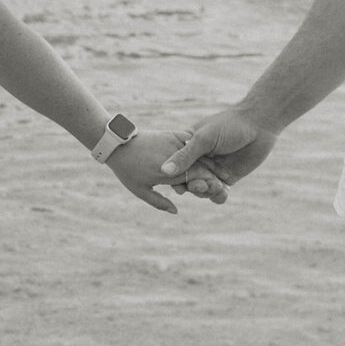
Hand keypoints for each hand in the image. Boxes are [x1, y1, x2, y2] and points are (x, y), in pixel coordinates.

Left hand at [106, 130, 227, 213]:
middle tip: (226, 183)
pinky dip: (202, 149)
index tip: (220, 191)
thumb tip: (176, 211)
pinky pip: (192, 142)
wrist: (118, 143)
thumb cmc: (127, 170)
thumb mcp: (140, 190)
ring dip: (213, 162)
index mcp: (167, 173)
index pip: (196, 181)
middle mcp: (174, 158)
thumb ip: (159, 202)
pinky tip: (210, 153)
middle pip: (201, 167)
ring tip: (223, 170)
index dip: (209, 186)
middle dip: (215, 176)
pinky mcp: (173, 134)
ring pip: (199, 154)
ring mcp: (174, 143)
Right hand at [160, 107, 279, 184]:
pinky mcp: (227, 179)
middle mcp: (197, 161)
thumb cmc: (228, 126)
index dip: (174, 178)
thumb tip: (164, 171)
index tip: (177, 185)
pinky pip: (218, 192)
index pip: (174, 167)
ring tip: (215, 187)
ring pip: (202, 189)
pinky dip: (218, 196)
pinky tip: (222, 192)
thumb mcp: (203, 139)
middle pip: (187, 181)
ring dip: (206, 192)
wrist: (259, 125)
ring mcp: (212, 171)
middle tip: (200, 186)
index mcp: (187, 148)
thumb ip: (184, 156)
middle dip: (192, 186)